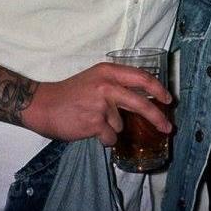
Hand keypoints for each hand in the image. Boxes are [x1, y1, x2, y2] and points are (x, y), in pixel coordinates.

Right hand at [23, 62, 172, 145]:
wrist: (42, 105)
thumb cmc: (69, 93)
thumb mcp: (95, 79)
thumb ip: (116, 86)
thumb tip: (143, 99)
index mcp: (108, 71)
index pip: (141, 77)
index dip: (158, 88)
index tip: (168, 99)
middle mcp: (106, 85)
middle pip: (140, 103)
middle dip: (157, 117)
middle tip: (168, 128)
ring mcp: (101, 105)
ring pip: (121, 124)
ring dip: (111, 128)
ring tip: (91, 120)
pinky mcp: (94, 123)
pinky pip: (110, 137)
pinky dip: (103, 138)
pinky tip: (89, 129)